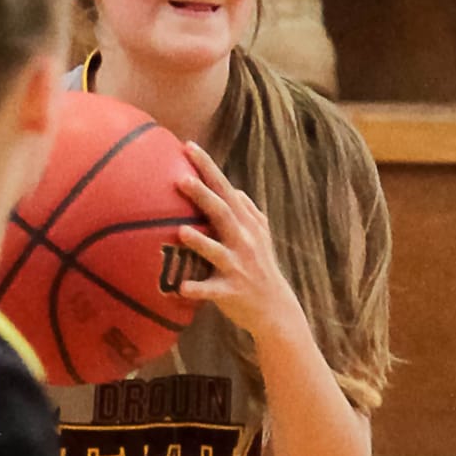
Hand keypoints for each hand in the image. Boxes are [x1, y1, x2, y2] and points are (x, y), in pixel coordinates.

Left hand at [173, 142, 309, 348]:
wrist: (275, 309)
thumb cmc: (260, 267)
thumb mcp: (260, 235)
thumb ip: (247, 209)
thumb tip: (232, 188)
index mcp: (247, 223)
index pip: (226, 189)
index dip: (208, 168)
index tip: (188, 146)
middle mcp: (244, 241)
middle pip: (222, 213)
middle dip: (203, 195)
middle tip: (180, 178)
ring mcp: (238, 267)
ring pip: (217, 251)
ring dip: (200, 242)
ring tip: (181, 230)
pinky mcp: (232, 292)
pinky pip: (212, 291)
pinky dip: (198, 289)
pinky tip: (181, 287)